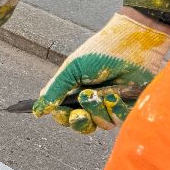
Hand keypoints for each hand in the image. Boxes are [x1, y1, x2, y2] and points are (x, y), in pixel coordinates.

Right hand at [33, 9, 169, 133]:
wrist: (132, 43)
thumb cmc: (100, 53)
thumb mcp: (71, 71)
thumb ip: (54, 92)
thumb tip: (37, 111)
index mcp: (76, 92)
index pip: (65, 115)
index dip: (63, 117)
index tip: (63, 111)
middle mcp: (94, 101)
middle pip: (83, 126)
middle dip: (79, 122)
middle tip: (79, 114)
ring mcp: (113, 105)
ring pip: (102, 124)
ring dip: (98, 111)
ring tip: (102, 94)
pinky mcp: (131, 105)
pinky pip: (121, 119)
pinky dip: (116, 110)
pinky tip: (114, 96)